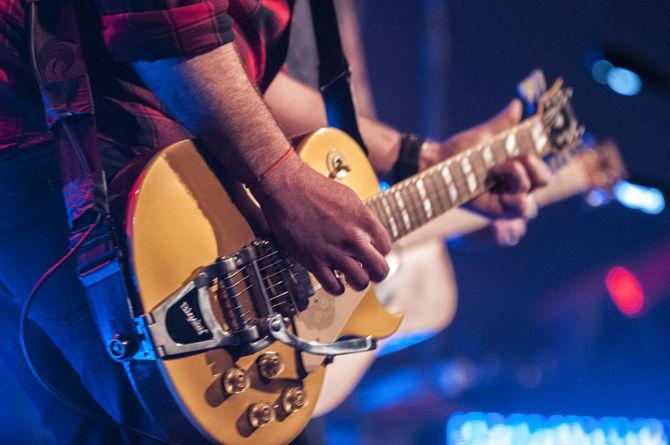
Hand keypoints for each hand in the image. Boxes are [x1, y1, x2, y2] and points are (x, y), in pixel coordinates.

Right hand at [253, 154, 391, 294]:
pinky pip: (334, 287)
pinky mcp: (314, 261)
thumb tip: (367, 234)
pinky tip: (333, 279)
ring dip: (357, 282)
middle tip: (368, 271)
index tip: (370, 252)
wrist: (285, 187)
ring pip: (360, 282)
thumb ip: (361, 219)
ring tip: (350, 277)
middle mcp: (353, 237)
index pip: (386, 248)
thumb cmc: (313, 188)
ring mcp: (334, 251)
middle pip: (380, 270)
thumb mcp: (349, 198)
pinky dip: (336, 288)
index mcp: (364, 220)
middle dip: (376, 273)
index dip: (378, 252)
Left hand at [421, 99, 550, 218]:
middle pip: (544, 177)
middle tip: (518, 158)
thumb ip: (505, 122)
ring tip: (495, 170)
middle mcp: (517, 181)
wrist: (441, 163)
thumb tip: (518, 104)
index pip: (544, 160)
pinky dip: (517, 198)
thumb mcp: (487, 134)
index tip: (544, 144)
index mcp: (518, 163)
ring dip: (519, 176)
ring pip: (533, 188)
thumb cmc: (461, 150)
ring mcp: (509, 196)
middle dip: (535, 165)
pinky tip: (501, 189)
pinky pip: (521, 208)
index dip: (548, 152)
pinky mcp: (500, 210)